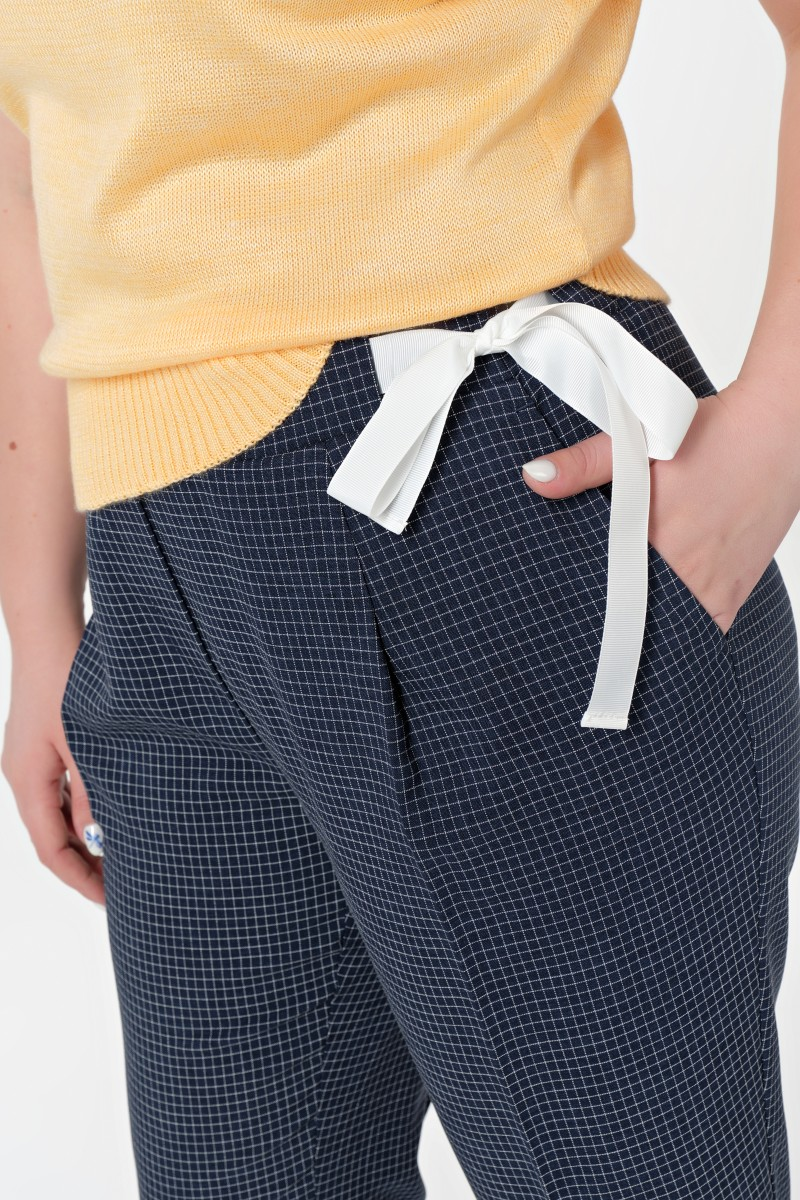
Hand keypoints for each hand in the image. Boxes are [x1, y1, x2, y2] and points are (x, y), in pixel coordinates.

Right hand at [2, 622, 104, 904]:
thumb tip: (101, 838)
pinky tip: (115, 813)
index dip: (80, 880)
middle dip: (85, 866)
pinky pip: (63, 791)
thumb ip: (92, 791)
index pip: (50, 850)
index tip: (112, 901)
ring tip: (125, 857)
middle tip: (126, 887)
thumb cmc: (66, 679)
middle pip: (52, 837)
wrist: (49, 629)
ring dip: (87, 838)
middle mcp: (23, 775)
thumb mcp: (85, 741)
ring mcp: (32, 759)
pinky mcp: (45, 743)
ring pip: (58, 815)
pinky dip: (86, 810)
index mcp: (27, 781)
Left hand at [521, 379, 799, 634]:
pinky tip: (664, 616)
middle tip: (588, 620)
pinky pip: (708, 625)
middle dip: (614, 619)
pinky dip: (687, 624)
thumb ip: (583, 465)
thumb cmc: (712, 434)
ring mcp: (718, 587)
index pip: (610, 601)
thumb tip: (534, 477)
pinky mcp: (738, 589)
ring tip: (623, 621)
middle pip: (639, 616)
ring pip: (674, 625)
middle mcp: (691, 574)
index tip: (568, 625)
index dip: (588, 614)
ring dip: (650, 623)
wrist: (780, 430)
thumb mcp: (637, 440)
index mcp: (659, 544)